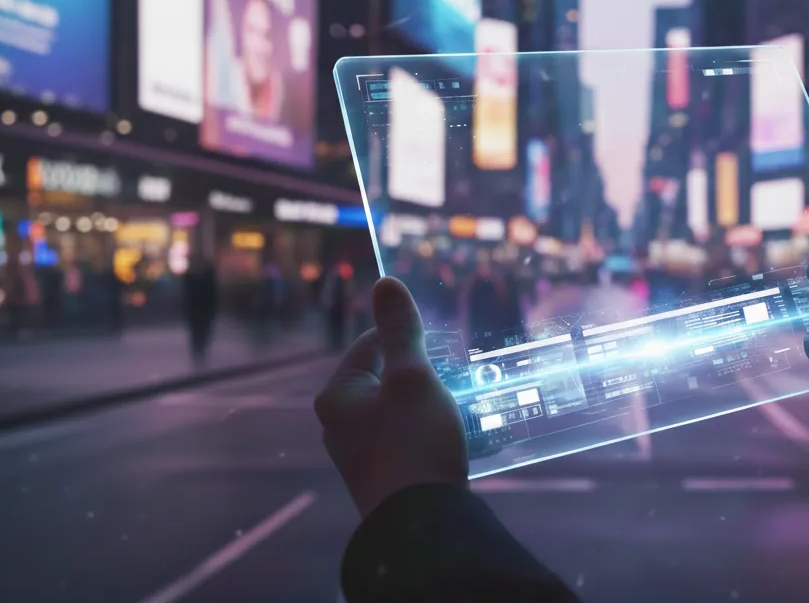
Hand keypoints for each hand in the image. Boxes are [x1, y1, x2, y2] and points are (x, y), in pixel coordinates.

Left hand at [315, 278, 467, 517]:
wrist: (423, 524)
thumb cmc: (412, 442)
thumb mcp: (411, 378)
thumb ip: (400, 331)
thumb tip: (384, 283)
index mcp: (337, 397)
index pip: (370, 345)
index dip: (406, 338)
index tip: (441, 342)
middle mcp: (341, 426)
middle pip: (388, 381)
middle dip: (427, 375)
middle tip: (460, 372)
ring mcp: (364, 455)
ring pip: (404, 413)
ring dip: (437, 406)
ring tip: (471, 402)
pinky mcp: (388, 477)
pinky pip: (414, 442)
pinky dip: (439, 434)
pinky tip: (471, 436)